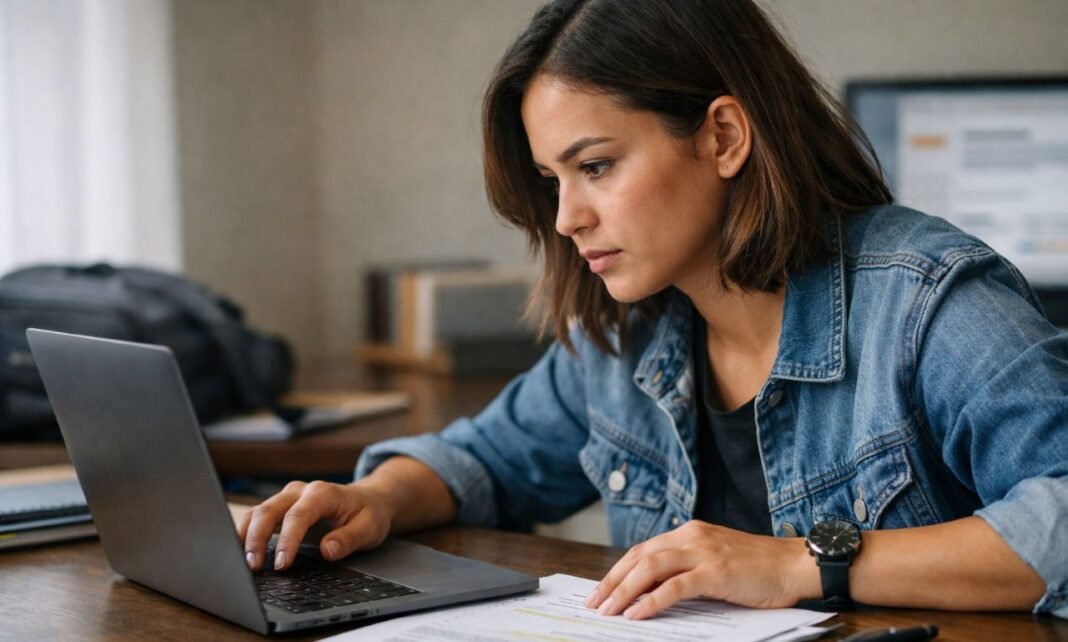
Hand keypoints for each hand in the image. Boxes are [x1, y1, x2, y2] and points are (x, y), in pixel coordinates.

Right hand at [237, 480, 392, 571]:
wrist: (369, 500)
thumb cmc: (369, 513)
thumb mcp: (370, 528)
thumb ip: (349, 538)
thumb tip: (327, 550)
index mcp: (323, 493)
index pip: (299, 515)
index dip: (287, 540)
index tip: (281, 564)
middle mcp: (301, 491)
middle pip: (269, 510)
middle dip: (257, 538)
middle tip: (254, 567)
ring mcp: (288, 498)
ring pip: (258, 512)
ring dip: (246, 536)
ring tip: (243, 563)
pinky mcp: (281, 508)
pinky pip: (257, 518)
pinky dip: (246, 534)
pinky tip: (242, 553)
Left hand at [585, 520, 814, 618]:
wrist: (795, 565)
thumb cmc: (760, 568)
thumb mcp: (716, 561)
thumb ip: (688, 568)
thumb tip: (652, 592)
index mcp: (689, 532)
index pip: (643, 550)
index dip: (619, 570)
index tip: (601, 589)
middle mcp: (691, 536)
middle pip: (639, 556)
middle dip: (612, 581)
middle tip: (594, 603)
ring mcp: (703, 552)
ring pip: (650, 568)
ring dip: (624, 590)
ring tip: (609, 610)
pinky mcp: (715, 571)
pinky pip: (674, 586)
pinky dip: (651, 600)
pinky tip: (637, 613)